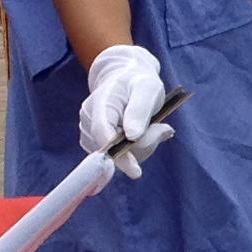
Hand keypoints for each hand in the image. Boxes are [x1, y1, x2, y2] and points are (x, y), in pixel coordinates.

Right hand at [77, 43, 171, 177]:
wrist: (126, 80)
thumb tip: (133, 137)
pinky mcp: (96, 145)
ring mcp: (90, 134)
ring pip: (119, 157)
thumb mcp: (147, 88)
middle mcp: (89, 121)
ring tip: (153, 126)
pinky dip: (137, 151)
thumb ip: (140, 110)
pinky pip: (120, 158)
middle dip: (142, 146)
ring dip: (142, 147)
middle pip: (113, 150)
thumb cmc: (138, 82)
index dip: (119, 155)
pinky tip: (142, 133)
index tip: (136, 172)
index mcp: (100, 103)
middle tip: (162, 128)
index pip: (103, 134)